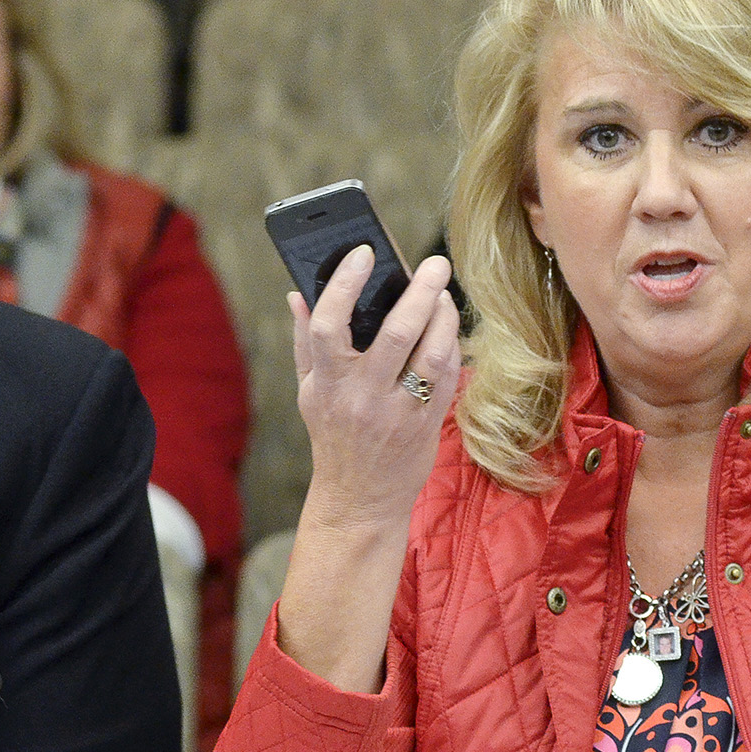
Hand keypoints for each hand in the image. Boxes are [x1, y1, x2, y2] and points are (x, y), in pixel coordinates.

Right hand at [292, 246, 461, 533]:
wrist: (360, 499)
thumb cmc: (333, 436)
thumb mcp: (309, 391)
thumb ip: (306, 341)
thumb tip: (298, 294)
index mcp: (328, 383)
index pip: (329, 325)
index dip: (344, 284)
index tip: (363, 252)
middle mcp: (362, 397)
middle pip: (395, 333)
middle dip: (420, 292)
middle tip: (435, 263)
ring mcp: (399, 412)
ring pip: (431, 354)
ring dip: (444, 318)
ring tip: (444, 295)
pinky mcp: (428, 424)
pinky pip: (448, 376)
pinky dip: (452, 346)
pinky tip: (447, 330)